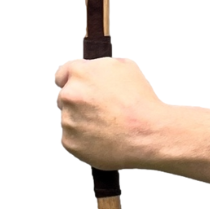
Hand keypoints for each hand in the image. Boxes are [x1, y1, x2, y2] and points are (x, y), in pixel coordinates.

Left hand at [55, 56, 168, 170]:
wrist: (147, 133)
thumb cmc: (140, 103)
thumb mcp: (125, 67)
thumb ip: (100, 66)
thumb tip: (93, 71)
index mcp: (80, 73)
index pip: (62, 74)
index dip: (71, 81)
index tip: (77, 87)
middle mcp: (69, 95)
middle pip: (65, 97)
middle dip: (80, 102)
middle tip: (101, 109)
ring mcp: (68, 120)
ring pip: (69, 119)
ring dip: (82, 121)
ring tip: (107, 125)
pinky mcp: (69, 142)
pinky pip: (72, 138)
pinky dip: (84, 139)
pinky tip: (103, 137)